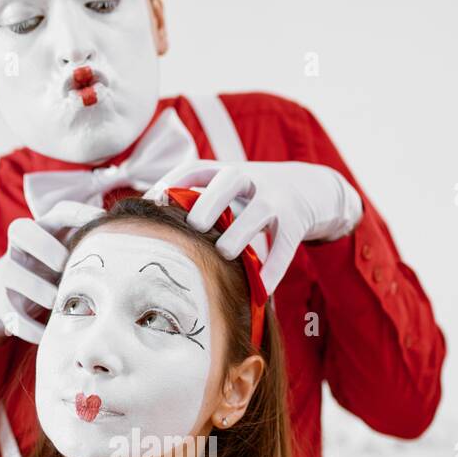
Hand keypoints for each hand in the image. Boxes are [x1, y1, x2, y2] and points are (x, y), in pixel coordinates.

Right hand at [0, 200, 100, 344]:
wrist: (17, 293)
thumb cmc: (57, 269)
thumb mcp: (72, 252)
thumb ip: (93, 245)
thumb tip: (139, 234)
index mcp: (44, 229)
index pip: (57, 212)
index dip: (77, 215)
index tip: (100, 225)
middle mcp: (21, 246)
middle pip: (20, 229)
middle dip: (44, 246)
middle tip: (63, 265)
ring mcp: (9, 273)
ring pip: (12, 273)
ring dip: (38, 289)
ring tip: (57, 302)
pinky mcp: (3, 302)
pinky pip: (12, 313)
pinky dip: (30, 326)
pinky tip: (48, 334)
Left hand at [143, 159, 362, 294]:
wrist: (309, 187)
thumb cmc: (251, 195)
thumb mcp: (226, 187)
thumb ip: (196, 200)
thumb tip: (148, 224)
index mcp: (227, 170)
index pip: (197, 168)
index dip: (174, 181)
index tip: (154, 201)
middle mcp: (251, 179)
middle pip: (230, 180)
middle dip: (210, 201)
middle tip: (193, 225)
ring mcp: (276, 199)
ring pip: (259, 212)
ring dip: (241, 233)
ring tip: (224, 253)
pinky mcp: (295, 222)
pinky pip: (285, 246)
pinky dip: (273, 268)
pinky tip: (261, 288)